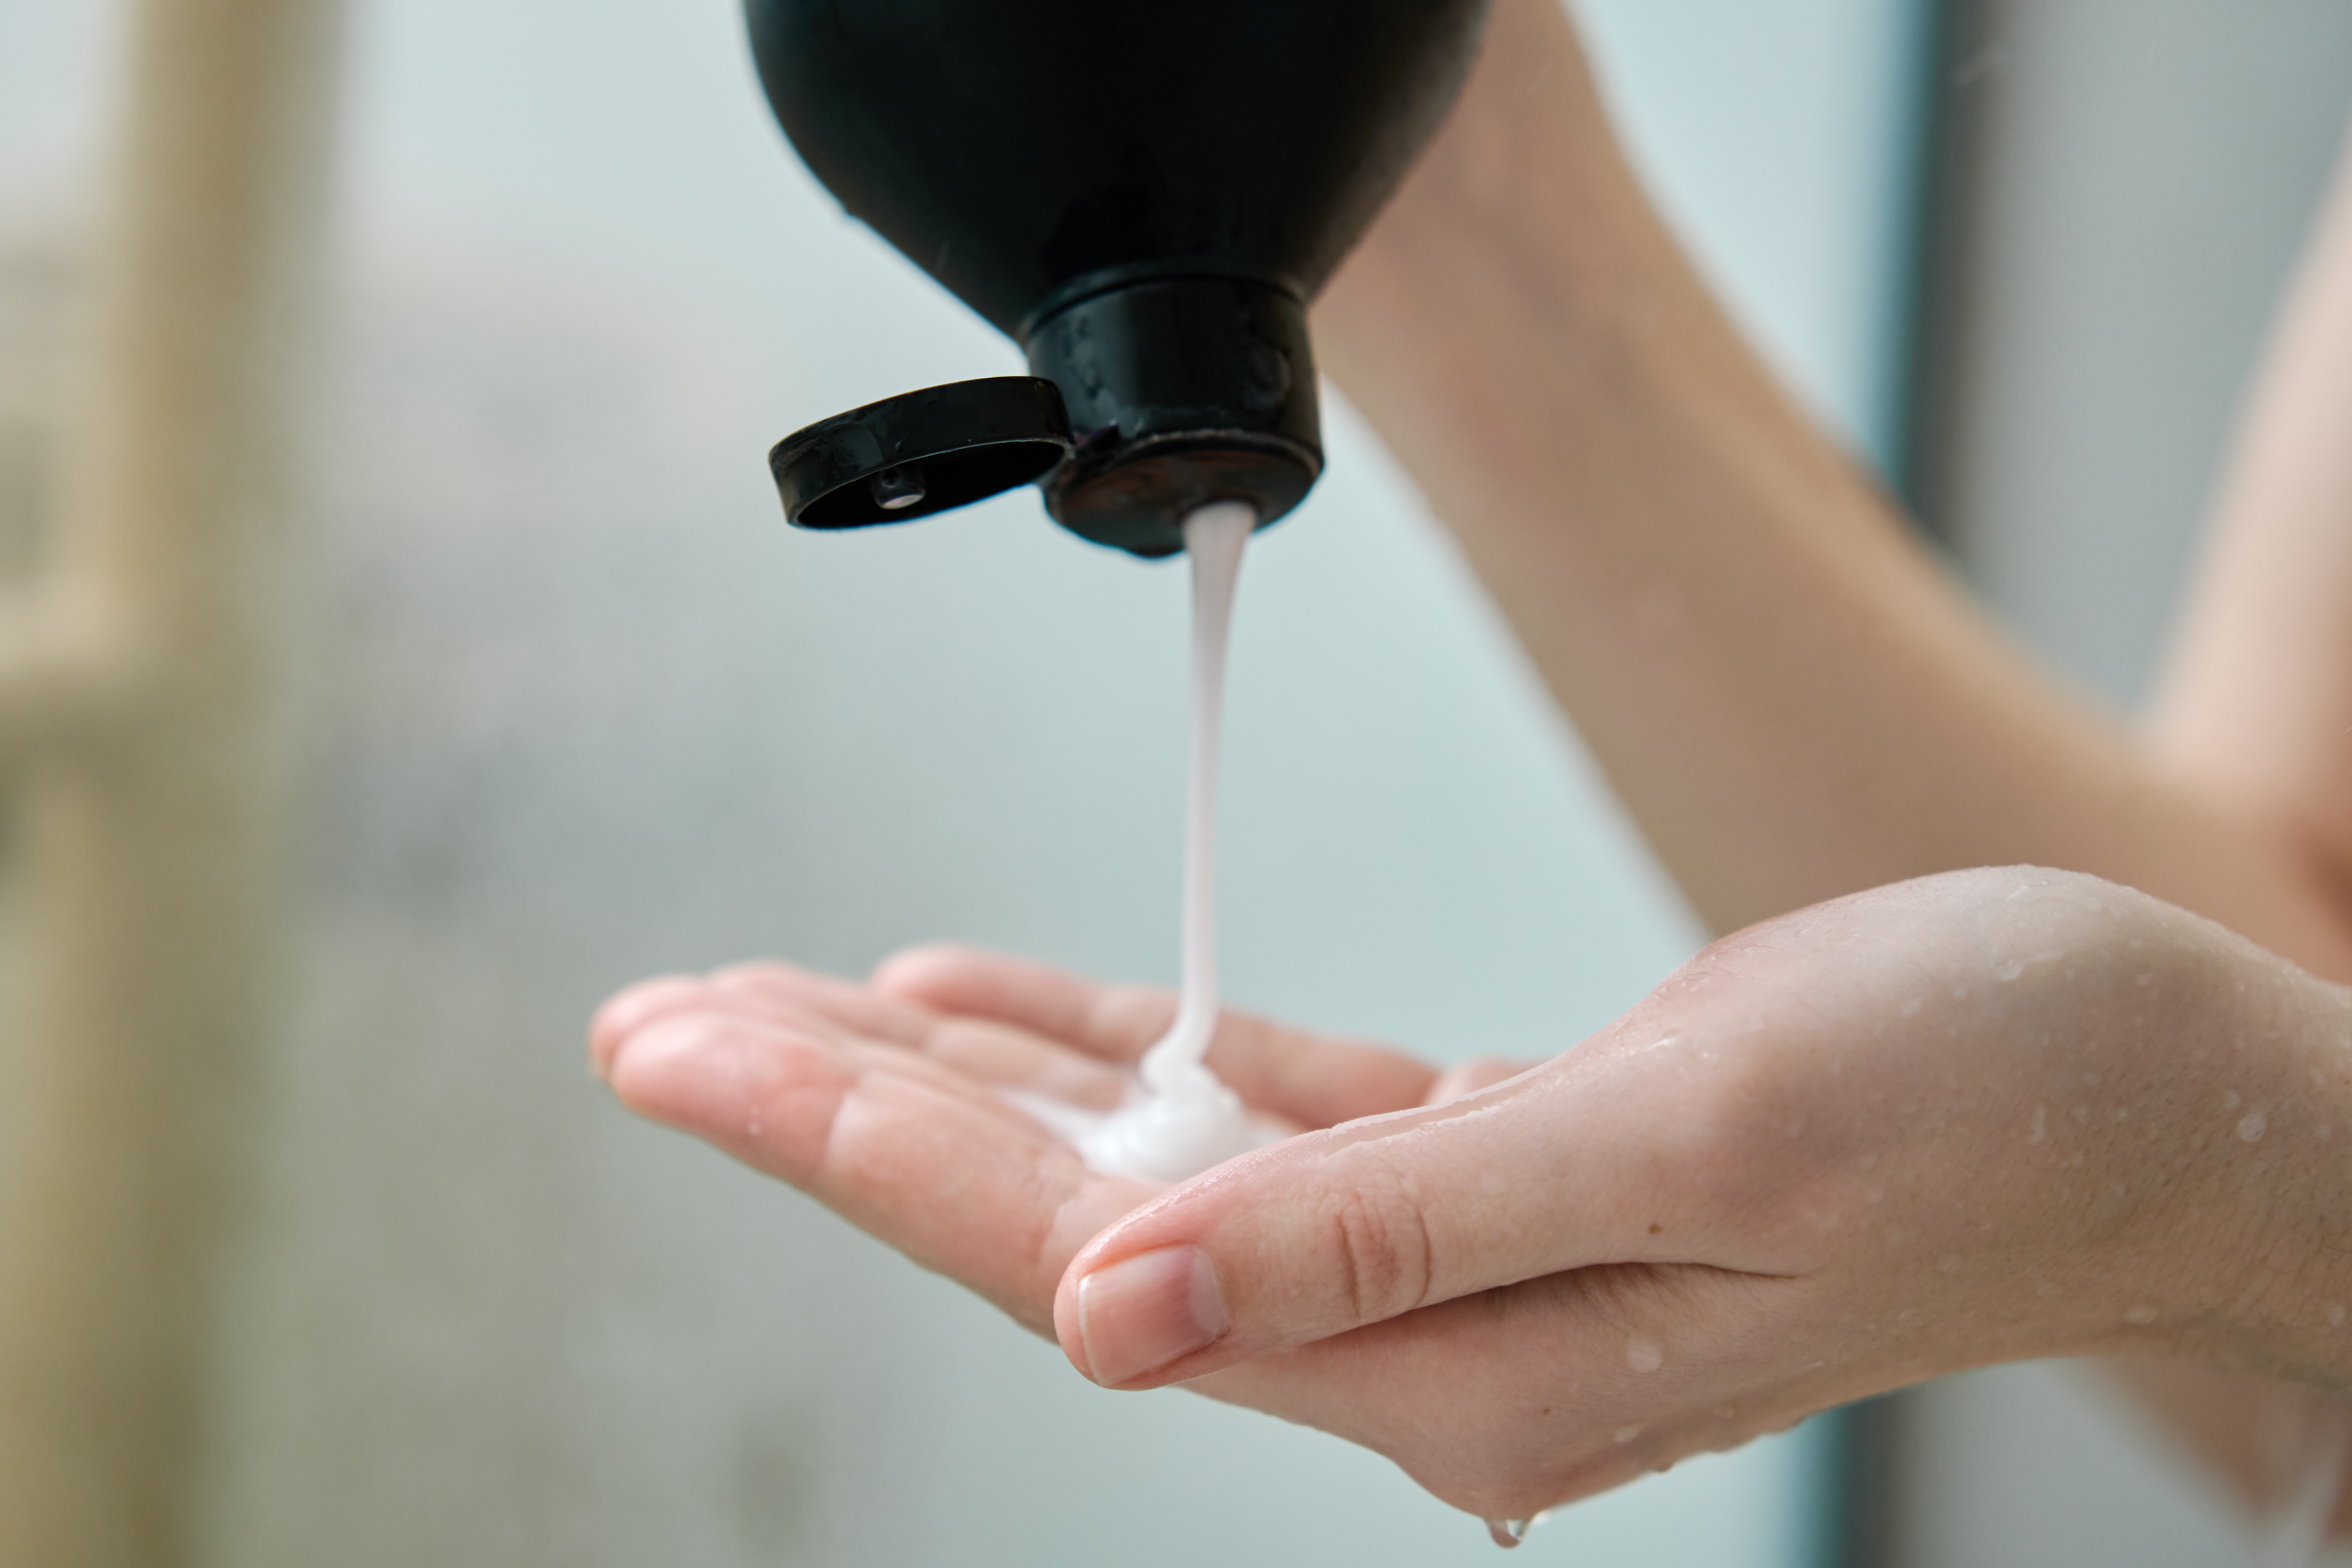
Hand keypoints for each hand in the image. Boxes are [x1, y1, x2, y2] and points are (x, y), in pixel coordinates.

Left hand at [591, 868, 2350, 1521]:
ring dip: (948, 1077)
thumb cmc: (1986, 1095)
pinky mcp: (1488, 1162)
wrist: (2156, 1084)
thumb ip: (1387, 1233)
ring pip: (1127, 1159)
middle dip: (840, 1115)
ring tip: (762, 1007)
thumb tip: (1108, 1308)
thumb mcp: (1690, 1141)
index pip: (1076, 1256)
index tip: (686, 1051)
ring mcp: (1444, 1255)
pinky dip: (1114, 1049)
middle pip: (1060, 1218)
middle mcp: (1420, 1339)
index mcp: (1453, 1370)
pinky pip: (1245, 1110)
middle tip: (650, 1022)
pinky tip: (985, 1005)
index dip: (859, 1149)